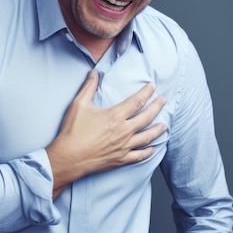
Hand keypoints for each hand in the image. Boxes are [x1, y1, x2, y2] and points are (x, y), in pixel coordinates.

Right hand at [46, 70, 166, 197]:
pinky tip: (153, 148)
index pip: (137, 101)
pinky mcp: (120, 159)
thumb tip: (94, 73)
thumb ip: (89, 87)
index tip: (153, 87)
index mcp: (115, 116)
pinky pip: (139, 156)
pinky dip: (148, 152)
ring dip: (157, 130)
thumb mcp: (79, 105)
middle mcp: (123, 131)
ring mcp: (124, 146)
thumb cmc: (73, 132)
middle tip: (163, 101)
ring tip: (164, 125)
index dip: (147, 92)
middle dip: (157, 107)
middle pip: (146, 117)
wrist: (68, 158)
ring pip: (147, 137)